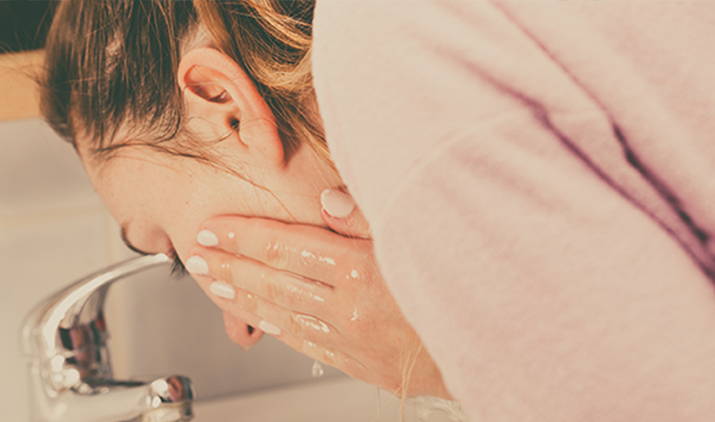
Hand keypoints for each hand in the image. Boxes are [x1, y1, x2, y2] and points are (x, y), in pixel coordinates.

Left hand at [185, 191, 451, 398]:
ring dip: (242, 295)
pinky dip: (275, 324)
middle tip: (196, 252)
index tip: (214, 228)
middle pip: (274, 280)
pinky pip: (304, 340)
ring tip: (212, 281)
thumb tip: (327, 199)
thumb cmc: (457, 286)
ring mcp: (349, 337)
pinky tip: (256, 317)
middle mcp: (348, 307)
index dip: (245, 236)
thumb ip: (369, 218)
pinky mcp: (356, 360)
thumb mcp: (418, 238)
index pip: (287, 247)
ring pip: (281, 312)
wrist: (486, 346)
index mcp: (362, 271)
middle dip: (229, 263)